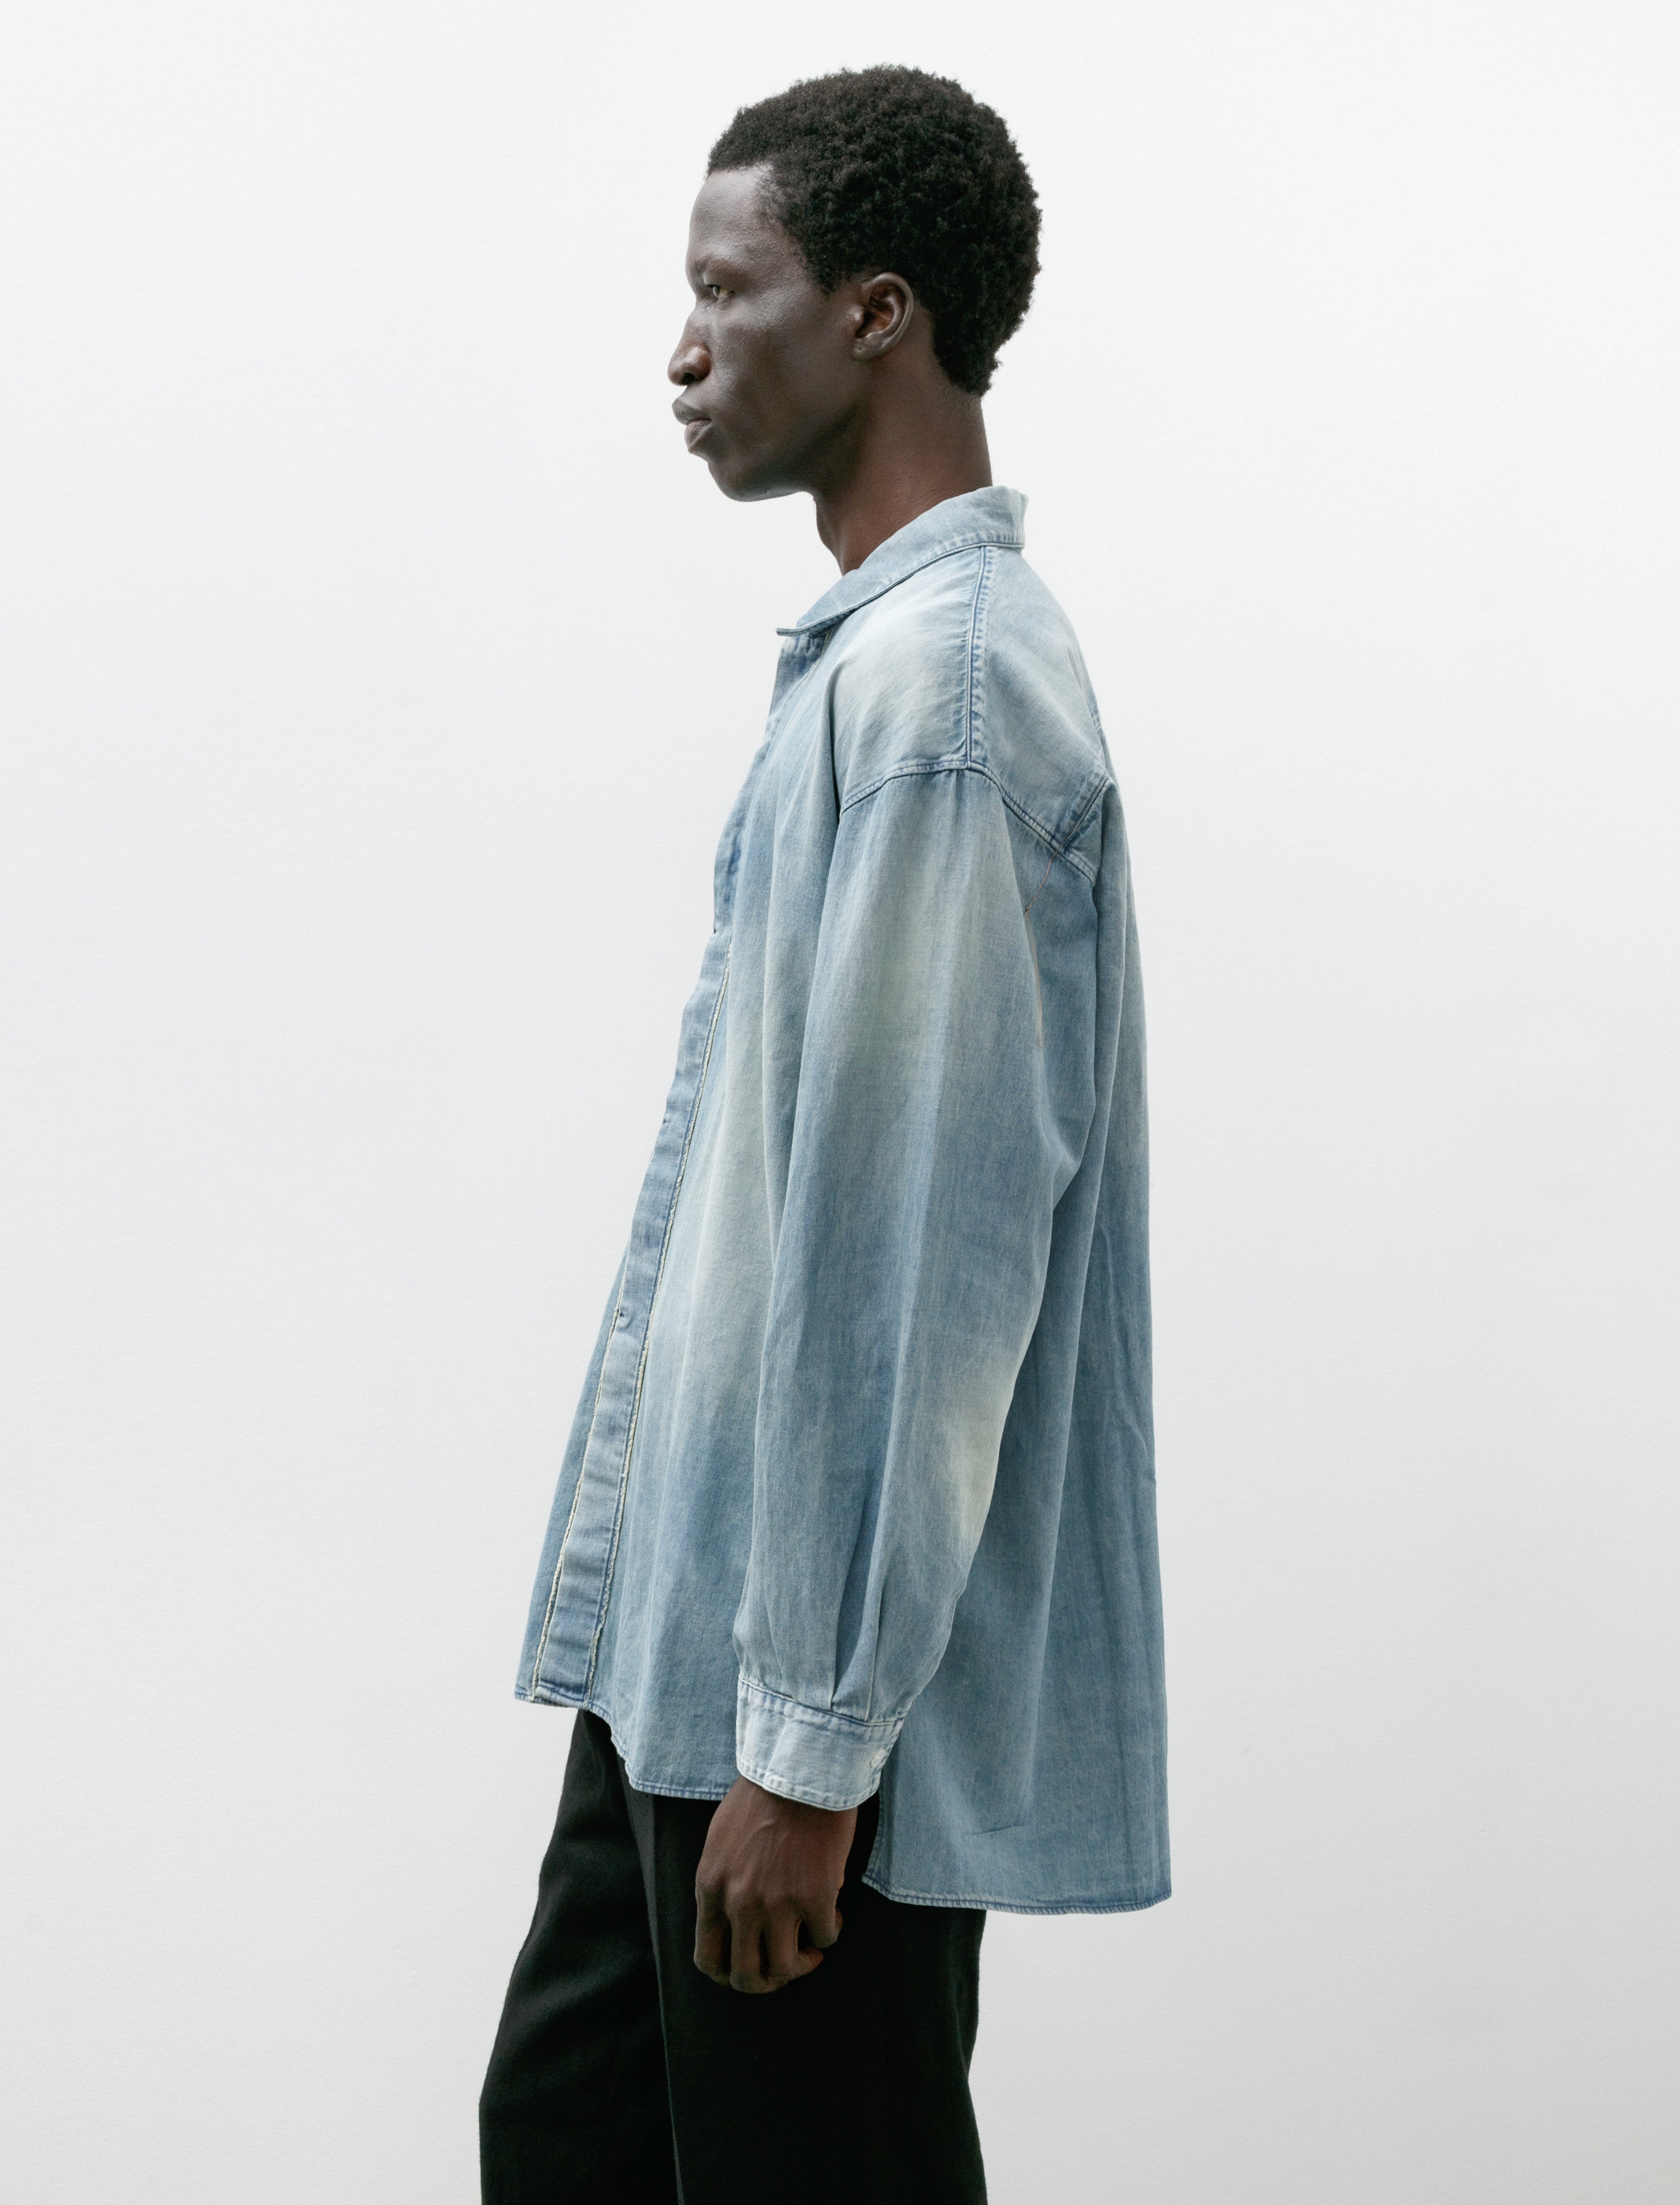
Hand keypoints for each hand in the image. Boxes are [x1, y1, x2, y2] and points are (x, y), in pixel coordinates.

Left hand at [693, 1775, 856, 1993]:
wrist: (799, 1766)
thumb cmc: (762, 1796)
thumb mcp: (720, 1842)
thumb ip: (723, 1885)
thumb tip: (735, 1921)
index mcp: (711, 1888)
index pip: (708, 1959)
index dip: (730, 1974)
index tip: (751, 1966)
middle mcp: (739, 1903)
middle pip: (745, 1977)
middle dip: (768, 1981)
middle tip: (786, 1964)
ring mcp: (776, 1904)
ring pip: (785, 1969)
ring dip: (801, 1963)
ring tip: (812, 1945)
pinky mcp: (815, 1896)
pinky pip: (825, 1937)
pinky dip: (829, 1931)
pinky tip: (832, 1910)